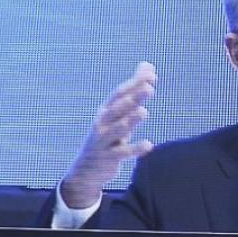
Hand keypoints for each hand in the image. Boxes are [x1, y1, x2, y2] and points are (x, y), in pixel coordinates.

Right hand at [61, 62, 156, 207]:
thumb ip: (134, 92)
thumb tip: (148, 66)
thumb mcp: (119, 115)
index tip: (151, 74)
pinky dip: (135, 148)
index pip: (120, 93)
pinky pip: (122, 152)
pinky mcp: (108, 158)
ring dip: (130, 120)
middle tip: (149, 88)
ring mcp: (104, 140)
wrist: (86, 170)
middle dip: (133, 97)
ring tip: (144, 112)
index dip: (135, 84)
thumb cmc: (108, 137)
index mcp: (106, 111)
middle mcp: (103, 123)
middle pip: (118, 108)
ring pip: (118, 129)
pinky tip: (149, 145)